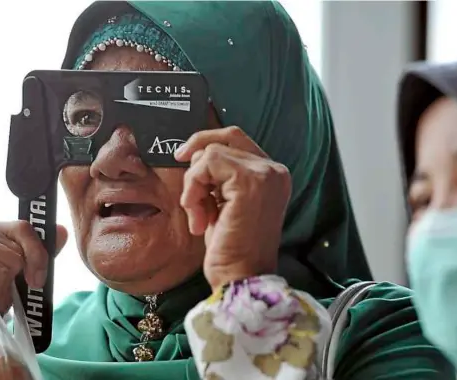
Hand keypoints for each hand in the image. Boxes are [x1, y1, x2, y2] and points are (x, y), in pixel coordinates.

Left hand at [175, 126, 290, 289]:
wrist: (241, 278)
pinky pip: (207, 163)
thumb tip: (192, 153)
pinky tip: (200, 217)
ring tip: (199, 216)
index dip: (206, 143)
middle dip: (196, 156)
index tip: (182, 156)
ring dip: (194, 184)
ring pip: (211, 152)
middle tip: (185, 183)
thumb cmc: (230, 248)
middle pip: (226, 137)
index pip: (236, 141)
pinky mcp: (251, 181)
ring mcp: (266, 174)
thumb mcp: (223, 204)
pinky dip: (193, 188)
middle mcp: (274, 171)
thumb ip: (218, 178)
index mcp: (271, 176)